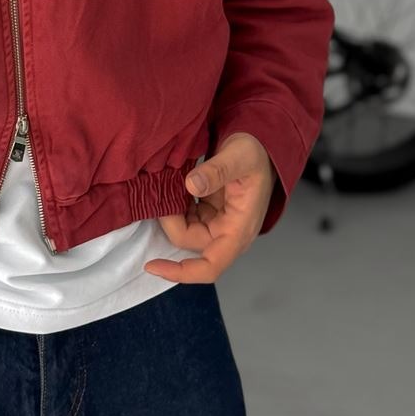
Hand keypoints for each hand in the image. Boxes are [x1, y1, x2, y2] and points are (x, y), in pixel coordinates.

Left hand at [143, 132, 276, 283]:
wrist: (262, 143)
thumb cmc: (256, 153)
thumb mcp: (238, 157)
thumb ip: (216, 171)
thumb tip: (191, 185)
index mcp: (239, 230)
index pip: (210, 266)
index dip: (181, 272)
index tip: (152, 265)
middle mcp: (227, 232)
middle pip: (188, 241)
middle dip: (169, 221)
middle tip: (159, 191)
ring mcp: (217, 222)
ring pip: (184, 228)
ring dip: (170, 212)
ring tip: (164, 185)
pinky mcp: (209, 211)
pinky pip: (186, 216)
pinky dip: (174, 204)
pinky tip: (170, 185)